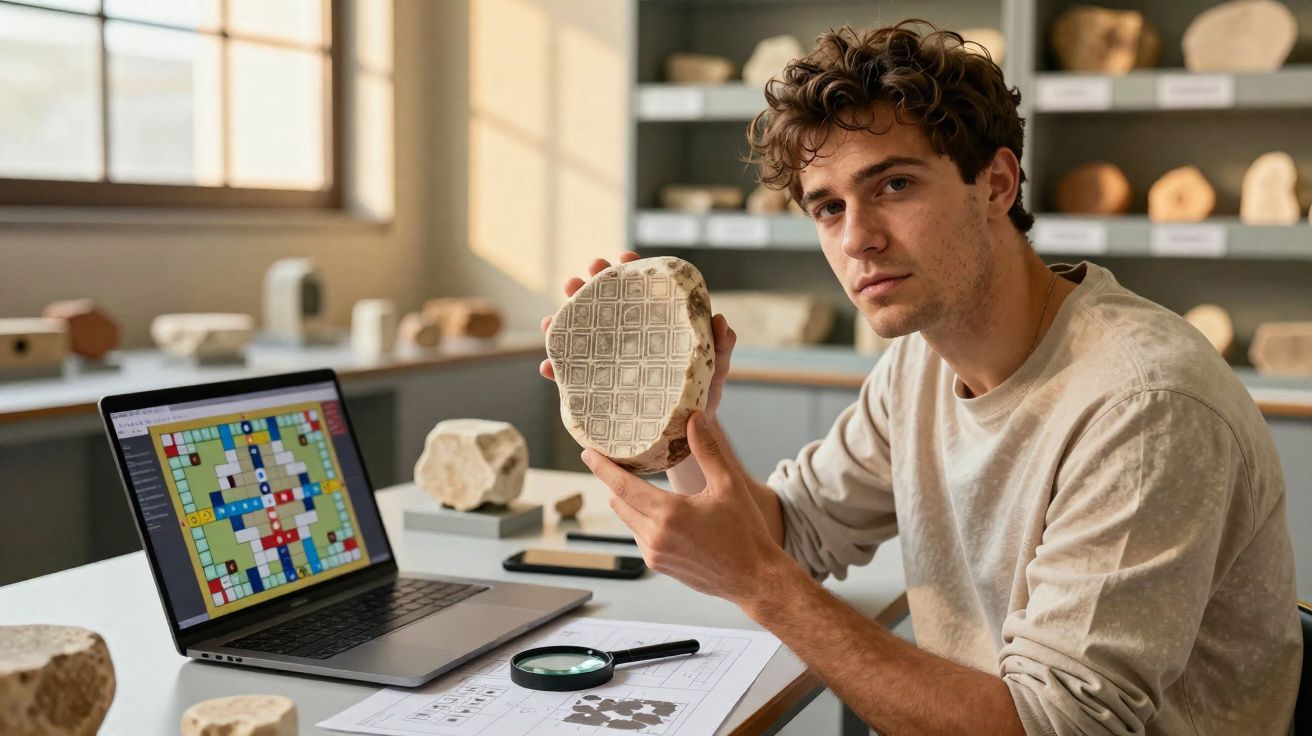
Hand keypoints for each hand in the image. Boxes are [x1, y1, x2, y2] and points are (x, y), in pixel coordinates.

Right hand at [538, 253, 737, 419]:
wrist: (685, 435)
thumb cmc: (701, 396)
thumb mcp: (714, 370)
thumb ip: (721, 346)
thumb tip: (720, 322)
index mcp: (658, 326)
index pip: (644, 290)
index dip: (633, 269)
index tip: (624, 256)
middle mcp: (630, 337)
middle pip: (607, 304)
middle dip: (589, 287)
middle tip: (579, 279)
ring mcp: (612, 359)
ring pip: (583, 334)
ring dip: (564, 322)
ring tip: (550, 320)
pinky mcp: (599, 384)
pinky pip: (574, 374)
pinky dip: (558, 367)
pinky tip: (547, 366)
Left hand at [582, 411, 786, 604]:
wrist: (754, 577)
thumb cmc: (745, 532)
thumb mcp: (728, 485)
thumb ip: (707, 450)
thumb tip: (694, 419)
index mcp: (669, 514)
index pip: (622, 486)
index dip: (602, 468)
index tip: (587, 454)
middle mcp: (655, 536)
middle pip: (619, 502)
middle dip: (617, 482)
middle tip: (621, 462)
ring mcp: (654, 554)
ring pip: (628, 520)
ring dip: (631, 503)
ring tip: (645, 485)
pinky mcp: (659, 566)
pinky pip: (640, 537)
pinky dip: (643, 522)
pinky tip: (663, 513)